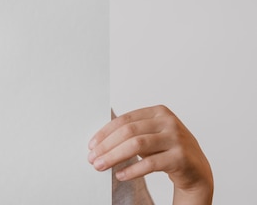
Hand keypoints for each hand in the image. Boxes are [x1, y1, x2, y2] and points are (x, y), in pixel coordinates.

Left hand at [88, 105, 213, 203]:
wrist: (196, 170)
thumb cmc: (167, 151)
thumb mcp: (150, 135)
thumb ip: (130, 132)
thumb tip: (98, 142)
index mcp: (159, 112)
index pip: (125, 119)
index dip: (105, 132)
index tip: (91, 145)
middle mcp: (169, 122)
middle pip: (129, 132)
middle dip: (106, 146)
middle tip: (92, 158)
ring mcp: (177, 138)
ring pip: (137, 145)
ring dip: (114, 156)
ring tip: (100, 166)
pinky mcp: (181, 157)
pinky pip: (150, 163)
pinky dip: (132, 170)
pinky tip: (120, 175)